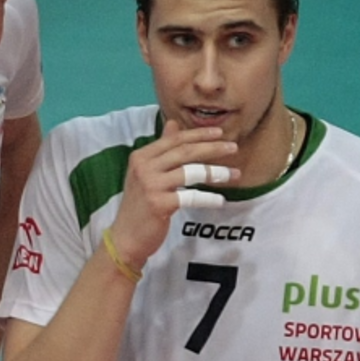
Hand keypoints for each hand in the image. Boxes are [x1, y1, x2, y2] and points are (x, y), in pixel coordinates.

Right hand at [109, 120, 238, 268]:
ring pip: (190, 172)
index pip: (174, 140)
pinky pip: (190, 197)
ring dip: (215, 172)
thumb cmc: (140, 205)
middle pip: (184, 151)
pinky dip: (208, 198)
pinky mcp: (159, 204)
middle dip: (212, 148)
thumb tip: (173, 124)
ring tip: (234, 174)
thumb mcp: (146, 173)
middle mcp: (144, 167)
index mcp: (141, 156)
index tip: (219, 133)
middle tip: (233, 147)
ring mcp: (150, 185)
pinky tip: (220, 200)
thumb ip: (161, 150)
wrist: (126, 237)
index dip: (198, 135)